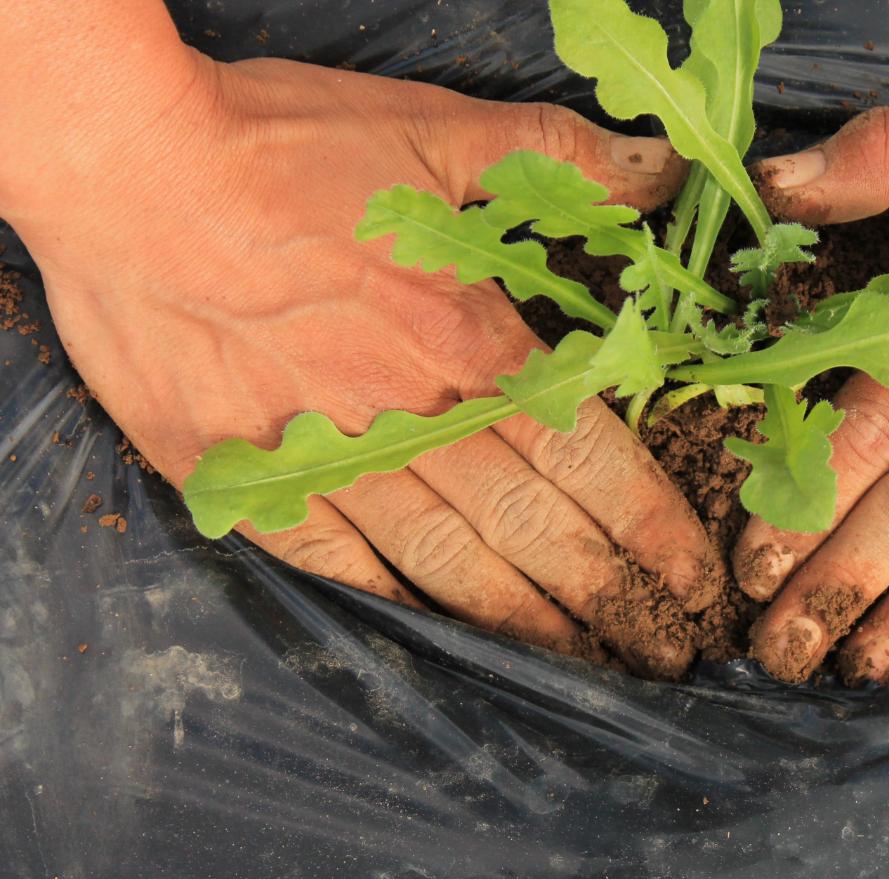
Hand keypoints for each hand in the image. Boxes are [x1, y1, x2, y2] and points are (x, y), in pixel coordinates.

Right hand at [15, 55, 721, 673]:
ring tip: (586, 667)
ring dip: (527, 625)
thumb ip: (555, 159)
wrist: (122, 171)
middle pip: (536, 529)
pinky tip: (448, 637)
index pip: (592, 458)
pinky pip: (341, 565)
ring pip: (451, 565)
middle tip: (666, 652)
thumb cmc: (280, 147)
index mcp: (470, 340)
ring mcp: (329, 458)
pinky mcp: (250, 480)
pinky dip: (399, 604)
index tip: (696, 582)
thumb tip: (658, 169)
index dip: (654, 528)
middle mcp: (413, 415)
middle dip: (613, 598)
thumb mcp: (435, 130)